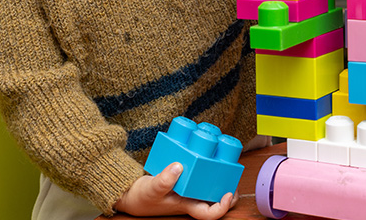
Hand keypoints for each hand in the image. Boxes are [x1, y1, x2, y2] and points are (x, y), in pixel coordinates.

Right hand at [114, 163, 238, 218]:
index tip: (229, 193)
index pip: (210, 213)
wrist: (131, 195)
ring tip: (225, 160)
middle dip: (228, 188)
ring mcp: (188, 189)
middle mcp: (191, 198)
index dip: (223, 207)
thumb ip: (163, 180)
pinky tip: (205, 153)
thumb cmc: (142, 197)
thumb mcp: (152, 188)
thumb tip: (179, 167)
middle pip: (216, 198)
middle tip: (234, 173)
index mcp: (187, 205)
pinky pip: (199, 175)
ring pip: (209, 186)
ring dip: (219, 176)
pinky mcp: (184, 179)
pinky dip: (204, 166)